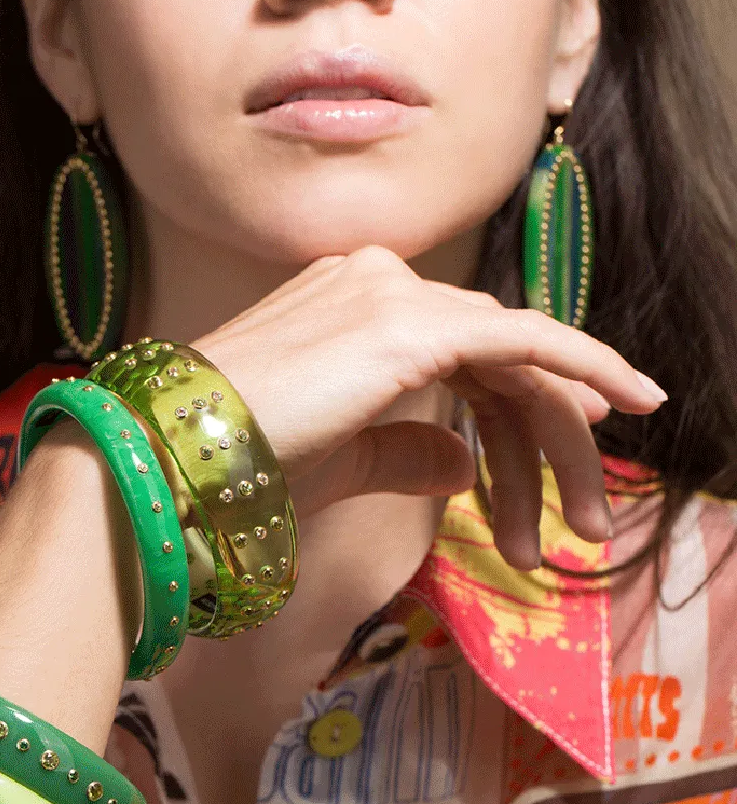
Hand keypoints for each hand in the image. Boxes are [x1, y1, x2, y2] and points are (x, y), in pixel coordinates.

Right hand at [193, 246, 665, 570]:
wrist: (173, 460)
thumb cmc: (236, 466)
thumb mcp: (338, 462)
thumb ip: (403, 451)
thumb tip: (460, 464)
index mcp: (349, 306)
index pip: (458, 355)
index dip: (515, 413)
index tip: (552, 465)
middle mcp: (375, 283)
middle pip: (497, 357)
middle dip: (546, 442)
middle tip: (582, 520)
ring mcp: (392, 295)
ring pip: (517, 357)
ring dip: (561, 438)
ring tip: (586, 518)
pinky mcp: (410, 326)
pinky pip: (526, 339)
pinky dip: (585, 364)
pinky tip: (630, 399)